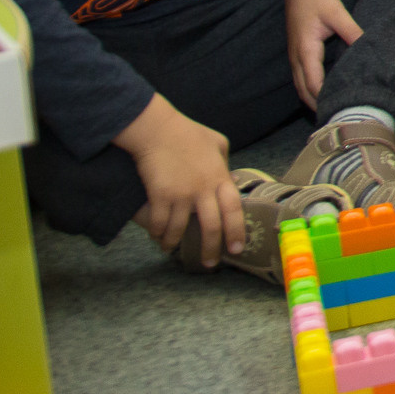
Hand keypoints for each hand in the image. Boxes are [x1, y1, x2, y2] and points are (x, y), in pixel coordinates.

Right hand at [115, 95, 241, 266]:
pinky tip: (157, 237)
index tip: (237, 248)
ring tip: (172, 250)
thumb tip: (227, 174)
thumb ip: (224, 161)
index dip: (236, 231)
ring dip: (175, 244)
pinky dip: (158, 233)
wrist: (157, 129)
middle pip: (211, 227)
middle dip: (210, 249)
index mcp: (220, 177)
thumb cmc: (188, 132)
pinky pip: (160, 223)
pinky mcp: (160, 196)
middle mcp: (203, 189)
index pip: (234, 210)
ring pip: (181, 230)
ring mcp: (181, 194)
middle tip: (209, 264)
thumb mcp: (217, 143)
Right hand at [286, 0, 364, 109]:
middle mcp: (297, 58)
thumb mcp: (338, 14)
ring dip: (312, 101)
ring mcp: (294, 58)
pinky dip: (309, 91)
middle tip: (337, 119)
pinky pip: (300, 80)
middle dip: (317, 106)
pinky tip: (322, 96)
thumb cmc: (319, 1)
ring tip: (330, 113)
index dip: (324, 99)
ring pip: (300, 87)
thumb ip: (352, 31)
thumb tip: (368, 47)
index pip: (314, 83)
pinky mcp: (296, 55)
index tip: (340, 110)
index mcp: (306, 50)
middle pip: (304, 91)